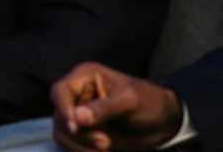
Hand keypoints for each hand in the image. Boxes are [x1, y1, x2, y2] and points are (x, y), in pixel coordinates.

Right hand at [51, 62, 183, 150]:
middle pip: (59, 117)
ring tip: (107, 149)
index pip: (60, 91)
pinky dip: (84, 151)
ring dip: (81, 146)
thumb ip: (104, 108)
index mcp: (84, 78)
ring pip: (63, 134)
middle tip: (104, 143)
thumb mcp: (129, 101)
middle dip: (79, 134)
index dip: (63, 109)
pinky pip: (73, 145)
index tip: (75, 127)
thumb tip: (77, 118)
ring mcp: (79, 116)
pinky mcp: (85, 133)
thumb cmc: (148, 102)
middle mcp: (77, 96)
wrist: (163, 123)